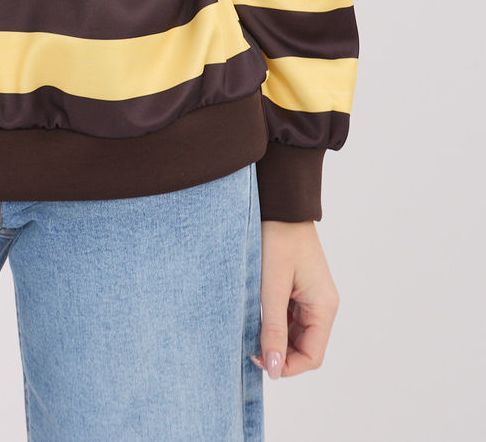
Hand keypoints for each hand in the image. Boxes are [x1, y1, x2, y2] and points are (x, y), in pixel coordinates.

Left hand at [250, 220, 339, 379]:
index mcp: (324, 306)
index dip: (288, 366)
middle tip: (249, 346)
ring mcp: (311, 297)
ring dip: (274, 337)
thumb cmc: (278, 238)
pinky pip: (289, 317)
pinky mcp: (298, 289)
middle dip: (279, 352)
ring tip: (250, 328)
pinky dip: (273, 321)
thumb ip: (274, 328)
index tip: (259, 360)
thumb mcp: (272, 286)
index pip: (313, 356)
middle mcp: (322, 305)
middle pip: (304, 347)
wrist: (279, 204)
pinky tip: (255, 314)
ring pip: (295, 334)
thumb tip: (275, 368)